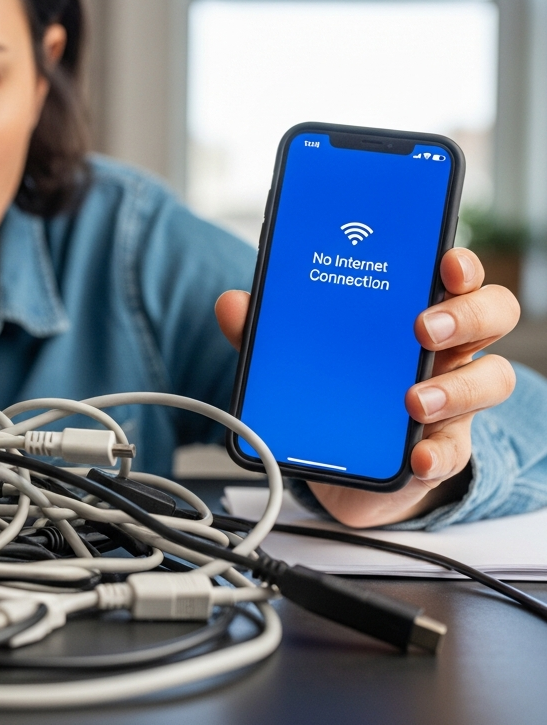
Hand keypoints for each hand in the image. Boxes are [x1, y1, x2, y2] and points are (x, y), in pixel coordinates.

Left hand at [214, 248, 518, 527]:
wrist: (345, 462)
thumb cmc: (339, 388)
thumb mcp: (303, 354)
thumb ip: (268, 329)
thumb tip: (232, 303)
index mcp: (416, 312)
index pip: (455, 275)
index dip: (459, 263)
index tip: (444, 262)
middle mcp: (445, 351)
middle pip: (491, 315)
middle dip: (465, 314)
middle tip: (422, 327)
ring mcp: (451, 401)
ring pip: (490, 381)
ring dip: (455, 389)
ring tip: (414, 400)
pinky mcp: (439, 451)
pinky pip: (453, 452)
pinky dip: (436, 454)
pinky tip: (415, 455)